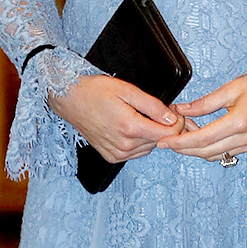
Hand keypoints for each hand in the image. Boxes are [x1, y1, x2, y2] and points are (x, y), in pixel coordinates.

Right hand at [50, 73, 184, 162]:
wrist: (70, 100)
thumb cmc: (95, 92)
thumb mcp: (128, 91)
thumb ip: (153, 106)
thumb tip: (172, 118)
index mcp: (130, 127)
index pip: (168, 133)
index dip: (177, 122)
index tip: (173, 112)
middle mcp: (124, 145)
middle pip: (159, 141)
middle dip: (163, 126)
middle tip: (156, 111)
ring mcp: (117, 153)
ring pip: (149, 148)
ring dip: (150, 135)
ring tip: (140, 118)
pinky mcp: (112, 157)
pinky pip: (136, 153)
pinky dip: (138, 142)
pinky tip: (130, 128)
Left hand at [158, 71, 246, 160]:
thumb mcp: (231, 88)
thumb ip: (204, 103)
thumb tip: (181, 110)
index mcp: (239, 123)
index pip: (202, 139)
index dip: (180, 142)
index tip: (164, 142)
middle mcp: (245, 138)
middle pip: (206, 151)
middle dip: (183, 148)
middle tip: (167, 140)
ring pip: (214, 154)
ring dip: (196, 148)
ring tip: (182, 133)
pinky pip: (225, 152)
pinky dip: (209, 147)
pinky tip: (200, 135)